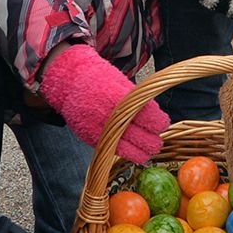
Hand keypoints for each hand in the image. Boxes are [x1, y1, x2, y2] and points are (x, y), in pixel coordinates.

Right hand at [41, 45, 168, 161]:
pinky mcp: (91, 138)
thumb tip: (155, 117)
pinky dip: (124, 153)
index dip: (159, 123)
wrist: (69, 81)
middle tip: (158, 141)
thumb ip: (137, 100)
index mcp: (122, 98)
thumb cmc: (99, 79)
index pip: (149, 116)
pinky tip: (132, 152)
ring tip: (148, 152)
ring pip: (127, 150)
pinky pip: (112, 151)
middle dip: (153, 142)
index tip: (163, 123)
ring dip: (141, 153)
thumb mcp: (121, 83)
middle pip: (141, 137)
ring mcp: (101, 129)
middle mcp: (112, 116)